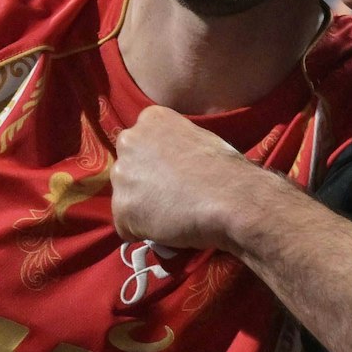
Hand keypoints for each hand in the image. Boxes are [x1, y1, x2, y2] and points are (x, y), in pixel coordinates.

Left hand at [111, 106, 280, 251]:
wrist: (231, 199)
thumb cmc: (225, 169)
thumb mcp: (199, 138)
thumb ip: (174, 146)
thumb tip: (170, 162)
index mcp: (151, 119)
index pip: (141, 144)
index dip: (157, 164)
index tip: (174, 174)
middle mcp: (129, 141)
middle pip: (128, 168)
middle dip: (144, 184)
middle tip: (172, 196)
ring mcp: (122, 176)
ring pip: (126, 198)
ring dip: (143, 209)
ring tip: (173, 214)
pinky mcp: (121, 209)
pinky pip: (127, 227)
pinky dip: (143, 232)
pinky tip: (168, 229)